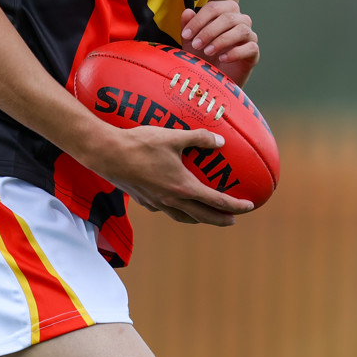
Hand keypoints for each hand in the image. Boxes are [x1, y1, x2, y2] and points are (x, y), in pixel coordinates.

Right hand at [93, 124, 254, 225]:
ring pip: (184, 217)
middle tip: (234, 220)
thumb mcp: (173, 136)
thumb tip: (220, 141)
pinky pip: (167, 210)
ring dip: (200, 218)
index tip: (249, 206)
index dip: (235, 205)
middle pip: (203, 216)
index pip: (216, 201)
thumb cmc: (141, 143)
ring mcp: (157, 203)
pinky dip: (178, 210)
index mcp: (183, 187)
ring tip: (207, 215)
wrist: (107, 154)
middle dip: (221, 219)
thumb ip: (199, 138)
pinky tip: (176, 202)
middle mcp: (172, 200)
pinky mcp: (144, 201)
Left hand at [180, 0, 258, 86]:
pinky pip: (250, 47)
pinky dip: (235, 53)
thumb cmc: (203, 55)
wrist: (214, 79)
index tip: (186, 35)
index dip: (199, 20)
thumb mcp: (191, 41)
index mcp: (226, 12)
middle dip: (209, 31)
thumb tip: (187, 12)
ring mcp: (249, 36)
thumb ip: (188, 25)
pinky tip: (222, 59)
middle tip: (196, 45)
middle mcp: (240, 21)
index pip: (214, 8)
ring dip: (222, 41)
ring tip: (208, 52)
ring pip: (241, 30)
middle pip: (228, 17)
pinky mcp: (254, 53)